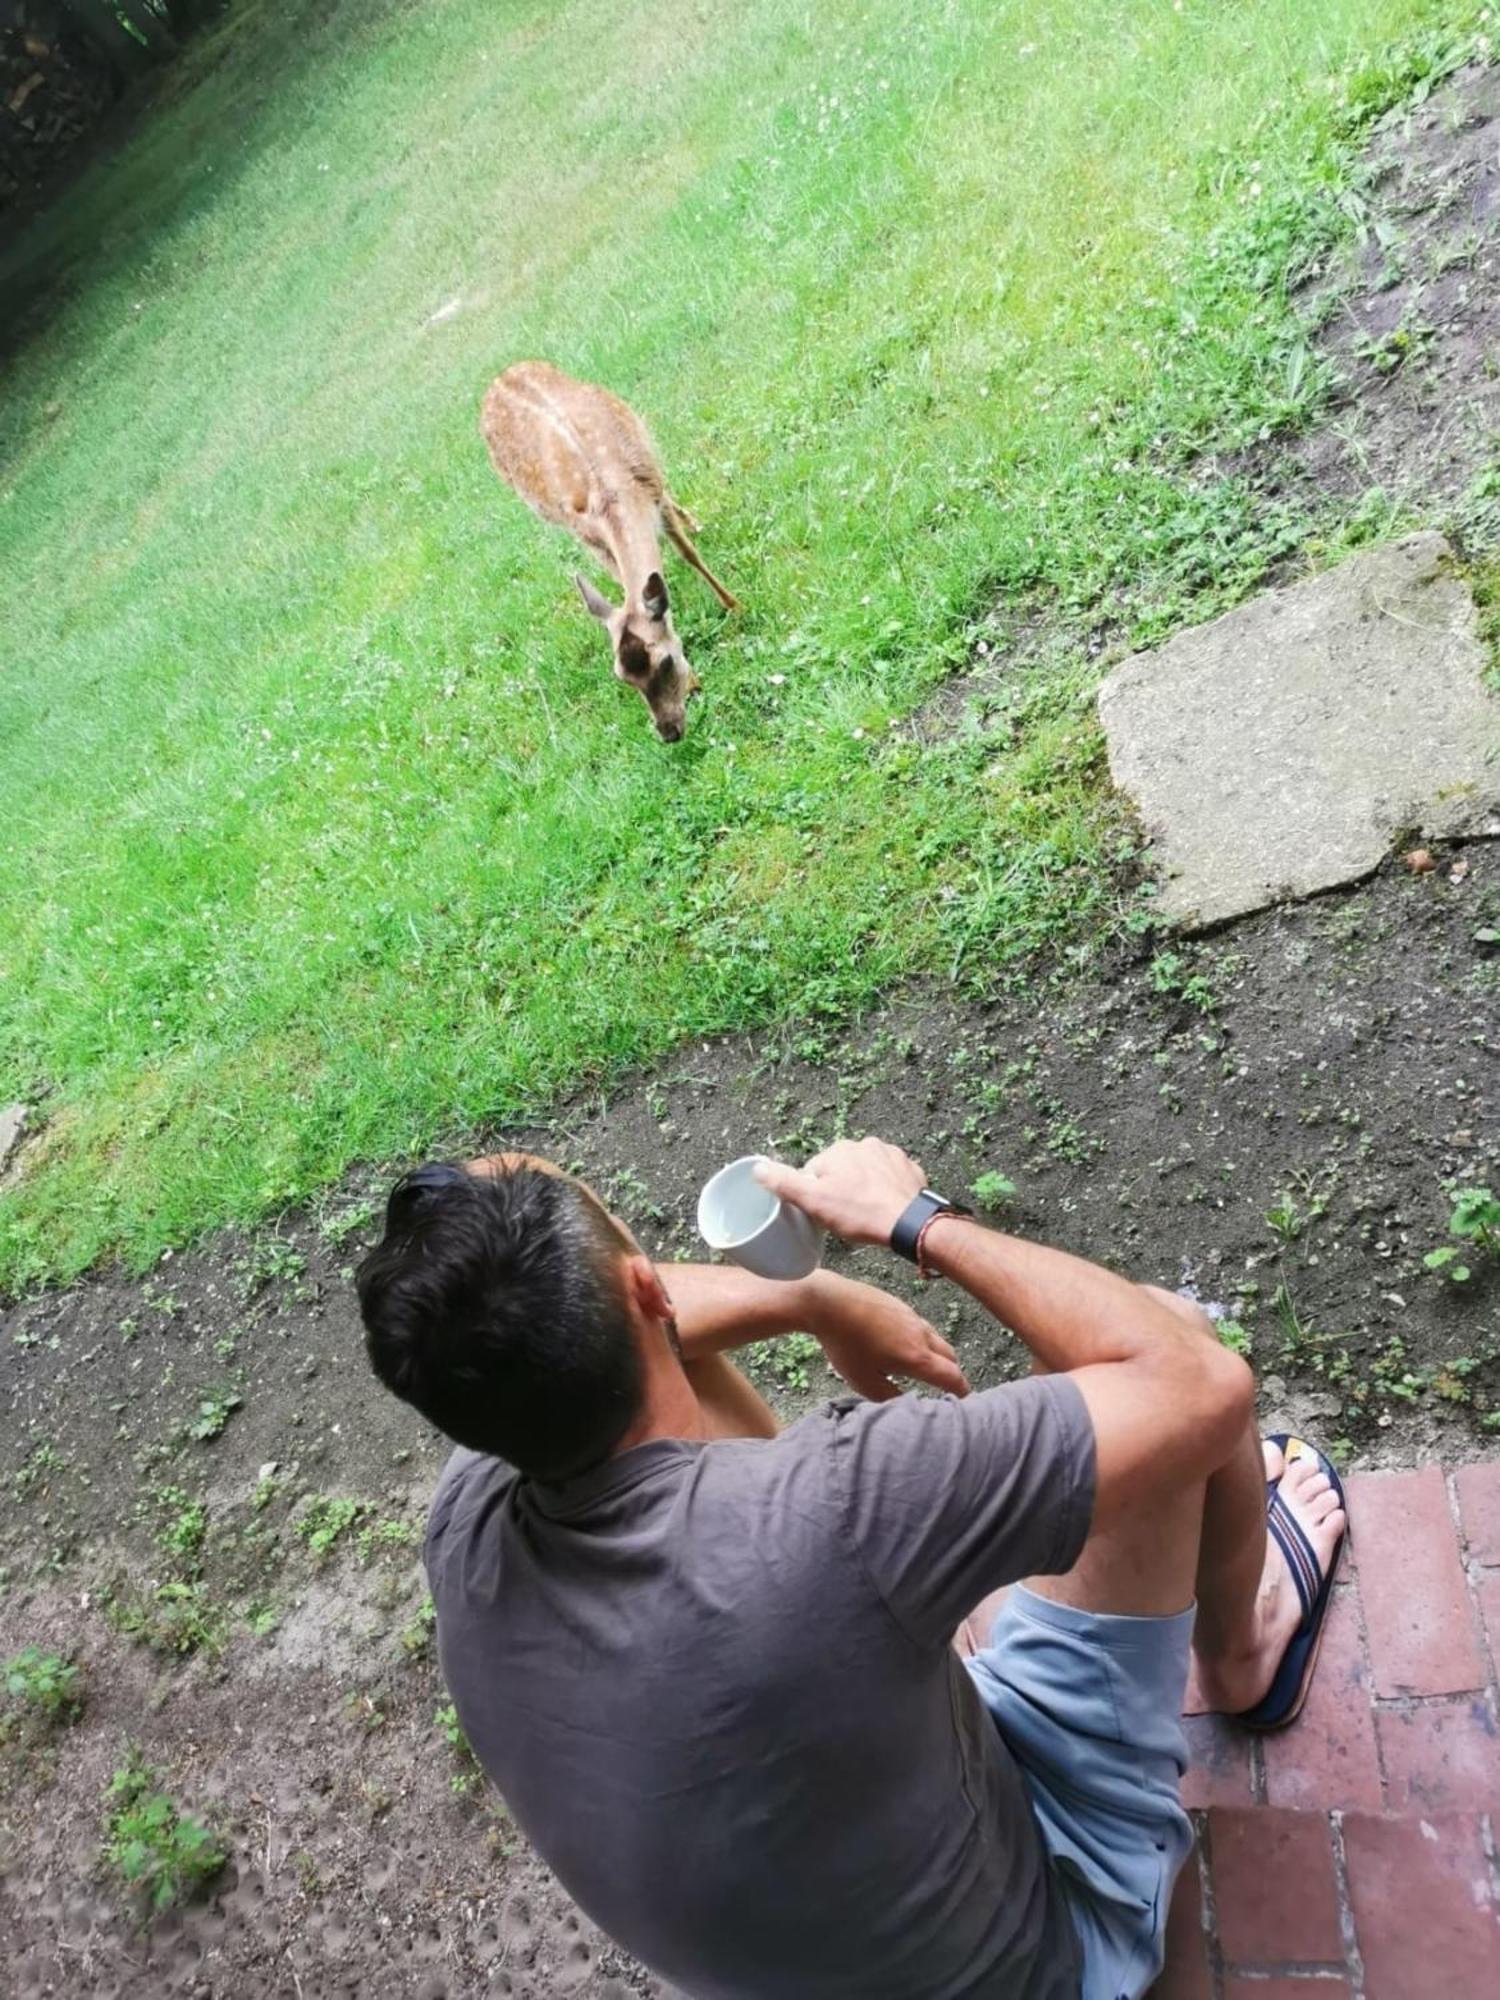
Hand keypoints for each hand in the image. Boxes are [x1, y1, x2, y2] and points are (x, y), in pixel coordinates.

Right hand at [756, 1137, 925, 1248]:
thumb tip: (757, 1168)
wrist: (909, 1223)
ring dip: (864, 1188)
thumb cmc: (860, 1213)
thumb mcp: (813, 1202)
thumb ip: (784, 1183)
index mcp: (838, 1149)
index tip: (825, 1212)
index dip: (816, 1195)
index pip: (815, 1172)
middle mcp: (864, 1144)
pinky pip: (889, 1177)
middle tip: (846, 1216)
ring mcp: (889, 1154)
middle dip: (841, 1190)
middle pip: (841, 1170)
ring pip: (866, 1173)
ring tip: (867, 1213)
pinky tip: (885, 1207)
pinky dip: (885, 1189)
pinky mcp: (908, 1167)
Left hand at [804, 1270, 968, 1401]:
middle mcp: (921, 1335)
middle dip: (952, 1374)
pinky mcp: (900, 1305)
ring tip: (923, 1368)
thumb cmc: (845, 1344)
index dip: (963, 1393)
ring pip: (936, 1339)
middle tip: (946, 1387)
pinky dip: (922, 1341)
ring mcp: (912, 1316)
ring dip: (937, 1356)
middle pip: (951, 1357)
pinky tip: (902, 1346)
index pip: (953, 1377)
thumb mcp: (865, 1382)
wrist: (829, 1302)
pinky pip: (921, 1326)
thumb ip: (890, 1398)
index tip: (965, 1402)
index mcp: (917, 1357)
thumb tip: (907, 1406)